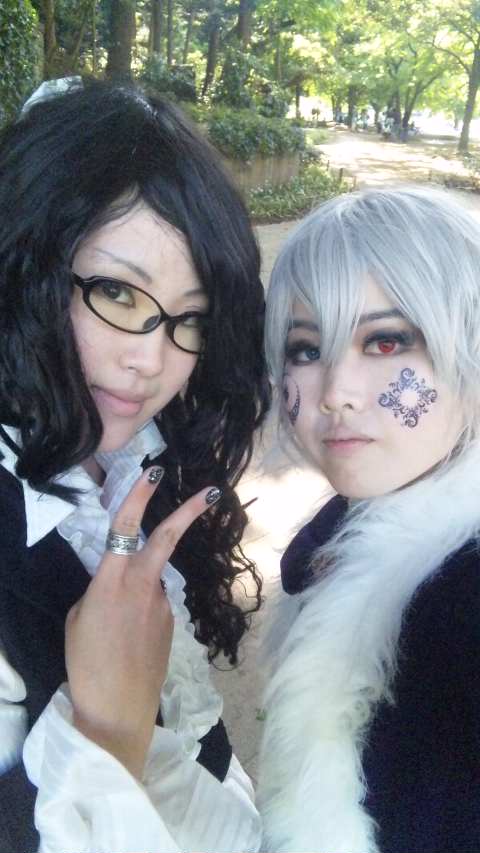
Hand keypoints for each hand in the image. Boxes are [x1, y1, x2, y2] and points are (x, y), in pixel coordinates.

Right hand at [65, 467, 220, 778]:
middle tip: (212, 491)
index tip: (154, 470)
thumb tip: (116, 587)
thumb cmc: (85, 665)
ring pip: (153, 580)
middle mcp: (142, 585)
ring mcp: (162, 604)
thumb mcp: (76, 620)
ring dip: (139, 592)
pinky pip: (155, 606)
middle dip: (190, 511)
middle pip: (167, 538)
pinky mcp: (172, 623)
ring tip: (117, 638)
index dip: (139, 495)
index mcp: (110, 580)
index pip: (126, 526)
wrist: (117, 711)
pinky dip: (142, 614)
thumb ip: (98, 592)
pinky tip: (129, 645)